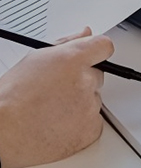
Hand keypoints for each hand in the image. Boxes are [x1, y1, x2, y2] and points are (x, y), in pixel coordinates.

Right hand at [0, 28, 113, 167]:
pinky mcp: (89, 131)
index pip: (104, 46)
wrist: (3, 132)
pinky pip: (94, 123)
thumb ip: (68, 43)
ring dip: (81, 103)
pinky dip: (82, 125)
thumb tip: (85, 34)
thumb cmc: (12, 97)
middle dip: (83, 80)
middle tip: (59, 90)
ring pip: (94, 99)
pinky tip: (60, 124)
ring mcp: (89, 106)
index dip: (96, 51)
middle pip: (98, 74)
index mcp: (74, 59)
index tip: (93, 57)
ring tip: (53, 109)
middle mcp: (86, 80)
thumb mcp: (36, 58)